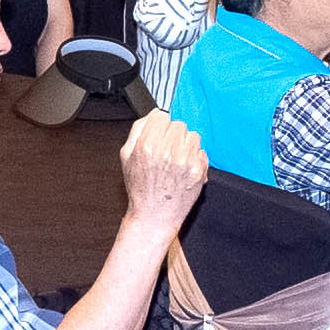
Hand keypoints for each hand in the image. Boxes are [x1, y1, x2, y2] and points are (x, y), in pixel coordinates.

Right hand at [118, 112, 207, 229]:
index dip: (160, 126)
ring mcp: (184, 161)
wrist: (154, 216)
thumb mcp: (127, 156)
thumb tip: (154, 114)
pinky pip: (202, 151)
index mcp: (147, 145)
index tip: (159, 135)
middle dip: (173, 136)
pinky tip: (184, 170)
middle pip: (178, 124)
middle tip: (167, 151)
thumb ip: (138, 130)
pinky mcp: (198, 170)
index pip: (161, 116)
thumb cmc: (141, 188)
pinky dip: (195, 158)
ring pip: (192, 135)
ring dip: (186, 145)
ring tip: (176, 161)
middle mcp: (166, 151)